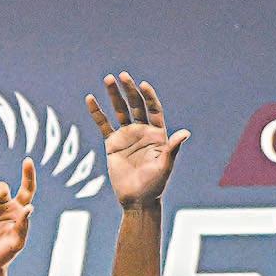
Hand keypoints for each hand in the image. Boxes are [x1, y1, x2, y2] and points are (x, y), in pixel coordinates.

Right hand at [86, 72, 188, 207]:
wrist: (136, 199)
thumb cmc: (154, 184)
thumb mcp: (165, 166)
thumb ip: (172, 148)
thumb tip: (185, 133)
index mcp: (158, 134)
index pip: (153, 109)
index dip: (149, 97)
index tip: (143, 85)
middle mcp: (142, 131)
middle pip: (135, 105)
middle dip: (129, 90)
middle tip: (122, 76)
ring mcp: (127, 136)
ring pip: (119, 111)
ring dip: (113, 95)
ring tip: (108, 79)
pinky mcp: (112, 144)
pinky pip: (103, 125)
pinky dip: (97, 112)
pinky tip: (90, 99)